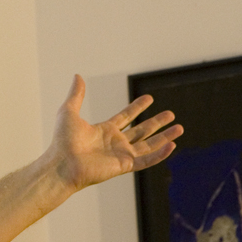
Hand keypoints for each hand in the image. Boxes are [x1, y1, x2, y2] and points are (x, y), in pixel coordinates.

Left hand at [50, 75, 181, 192]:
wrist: (61, 164)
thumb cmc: (62, 141)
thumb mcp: (69, 111)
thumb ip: (76, 95)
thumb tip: (77, 76)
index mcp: (104, 130)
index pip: (126, 117)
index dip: (138, 107)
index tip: (150, 98)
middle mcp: (115, 143)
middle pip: (141, 130)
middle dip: (157, 122)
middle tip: (171, 114)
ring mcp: (120, 155)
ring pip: (148, 145)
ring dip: (164, 137)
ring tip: (179, 128)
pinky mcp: (124, 166)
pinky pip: (146, 160)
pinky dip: (160, 154)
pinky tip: (172, 145)